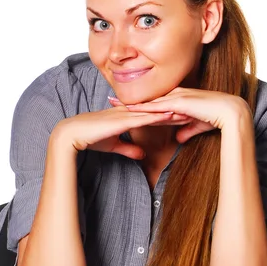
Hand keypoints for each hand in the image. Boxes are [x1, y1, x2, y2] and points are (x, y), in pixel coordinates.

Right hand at [51, 106, 189, 159]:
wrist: (72, 135)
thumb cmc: (89, 138)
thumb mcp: (114, 145)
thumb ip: (129, 148)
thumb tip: (143, 154)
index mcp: (127, 116)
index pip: (152, 114)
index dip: (169, 115)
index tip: (185, 115)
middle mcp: (129, 112)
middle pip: (157, 110)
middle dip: (175, 111)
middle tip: (193, 111)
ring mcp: (126, 114)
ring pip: (154, 112)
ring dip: (172, 112)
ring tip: (189, 112)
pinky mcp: (122, 120)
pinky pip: (144, 117)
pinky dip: (158, 116)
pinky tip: (170, 115)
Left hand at [108, 88, 248, 142]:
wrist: (231, 113)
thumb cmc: (218, 118)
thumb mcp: (197, 126)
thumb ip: (187, 130)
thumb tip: (178, 137)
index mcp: (179, 98)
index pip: (155, 100)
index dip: (139, 103)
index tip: (122, 105)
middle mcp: (176, 95)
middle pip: (147, 98)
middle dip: (129, 101)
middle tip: (109, 100)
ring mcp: (177, 97)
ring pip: (149, 100)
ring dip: (131, 103)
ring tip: (113, 105)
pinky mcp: (180, 103)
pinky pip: (158, 106)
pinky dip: (143, 108)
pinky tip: (130, 110)